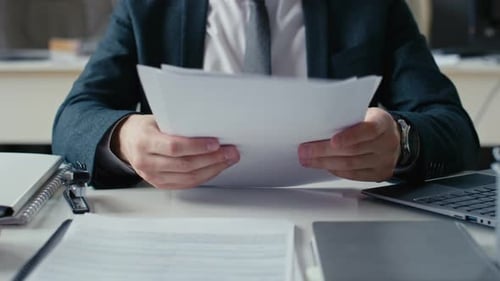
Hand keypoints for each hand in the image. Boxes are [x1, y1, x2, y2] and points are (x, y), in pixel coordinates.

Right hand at [111, 115, 239, 188]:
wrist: (126, 142)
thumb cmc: (145, 128)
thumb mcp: (156, 119)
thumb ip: (177, 124)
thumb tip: (208, 126)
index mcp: (144, 141)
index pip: (174, 147)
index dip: (197, 147)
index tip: (215, 143)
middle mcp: (146, 161)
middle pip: (185, 164)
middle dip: (212, 159)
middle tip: (230, 152)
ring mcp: (152, 176)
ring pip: (188, 177)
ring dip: (212, 169)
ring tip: (227, 160)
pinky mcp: (160, 184)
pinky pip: (186, 184)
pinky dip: (203, 177)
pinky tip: (215, 169)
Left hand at [298, 108, 399, 180]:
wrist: (393, 136)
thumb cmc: (373, 122)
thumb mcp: (365, 113)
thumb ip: (348, 119)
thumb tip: (318, 126)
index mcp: (383, 124)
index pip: (367, 131)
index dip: (349, 137)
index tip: (332, 141)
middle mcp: (386, 143)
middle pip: (353, 151)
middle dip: (324, 151)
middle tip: (305, 151)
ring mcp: (384, 161)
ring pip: (351, 165)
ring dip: (325, 163)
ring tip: (308, 160)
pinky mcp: (380, 174)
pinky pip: (354, 175)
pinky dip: (337, 170)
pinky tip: (325, 166)